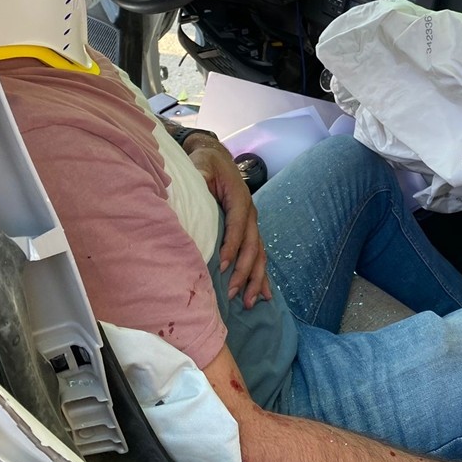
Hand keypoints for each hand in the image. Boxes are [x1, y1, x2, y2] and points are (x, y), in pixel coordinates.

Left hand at [185, 138, 271, 308]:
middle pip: (252, 246)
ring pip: (259, 255)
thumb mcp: (201, 165)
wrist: (217, 158)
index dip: (232, 247)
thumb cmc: (206, 163)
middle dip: (244, 272)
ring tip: (250, 302)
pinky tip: (264, 295)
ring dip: (256, 279)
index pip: (238, 226)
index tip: (222, 267)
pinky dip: (262, 276)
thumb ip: (200, 175)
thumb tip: (197, 182)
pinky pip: (259, 256)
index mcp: (240, 199)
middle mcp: (251, 214)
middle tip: (233, 294)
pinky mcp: (250, 231)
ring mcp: (253, 224)